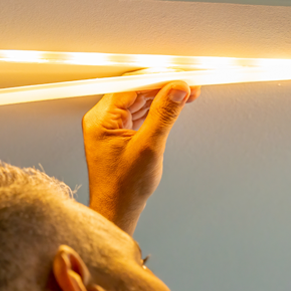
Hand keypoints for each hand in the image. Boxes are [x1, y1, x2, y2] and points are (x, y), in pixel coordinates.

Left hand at [82, 81, 200, 234]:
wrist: (117, 211)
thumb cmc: (123, 188)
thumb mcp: (149, 147)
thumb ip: (164, 114)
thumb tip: (176, 90)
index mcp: (101, 119)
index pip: (132, 86)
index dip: (158, 79)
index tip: (180, 78)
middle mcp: (103, 119)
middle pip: (136, 90)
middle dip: (163, 86)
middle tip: (188, 85)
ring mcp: (110, 127)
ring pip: (140, 100)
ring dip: (163, 96)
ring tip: (186, 94)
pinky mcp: (119, 134)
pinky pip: (140, 113)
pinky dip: (157, 109)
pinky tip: (172, 107)